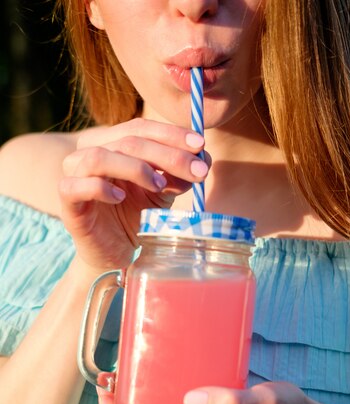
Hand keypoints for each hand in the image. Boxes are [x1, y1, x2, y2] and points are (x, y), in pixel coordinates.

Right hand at [59, 118, 208, 271]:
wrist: (114, 252)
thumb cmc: (135, 217)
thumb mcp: (161, 193)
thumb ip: (177, 175)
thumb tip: (204, 159)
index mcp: (112, 144)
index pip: (140, 128)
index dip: (171, 134)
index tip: (200, 145)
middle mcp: (90, 153)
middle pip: (127, 141)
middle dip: (166, 155)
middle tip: (196, 171)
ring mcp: (75, 176)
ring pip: (99, 157)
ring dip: (135, 168)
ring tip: (159, 185)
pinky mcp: (67, 201)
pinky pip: (77, 186)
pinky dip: (100, 188)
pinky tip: (121, 198)